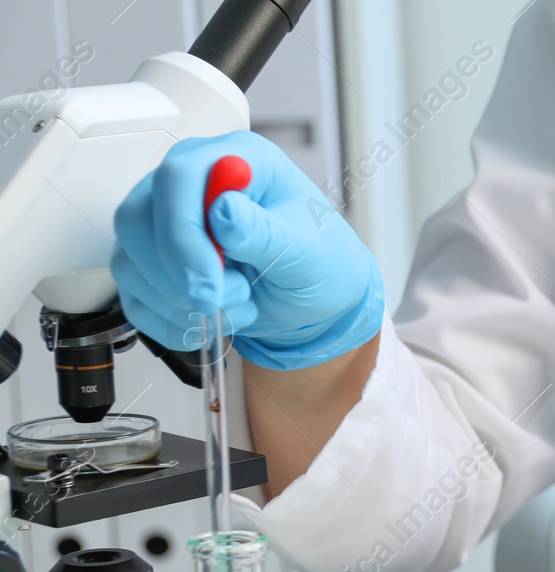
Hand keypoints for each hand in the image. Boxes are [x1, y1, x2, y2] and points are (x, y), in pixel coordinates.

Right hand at [112, 130, 382, 370]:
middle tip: (237, 297)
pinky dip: (171, 322)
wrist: (316, 300)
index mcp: (233, 160)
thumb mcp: (310, 249)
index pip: (177, 178)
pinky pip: (133, 297)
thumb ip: (266, 231)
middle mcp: (188, 185)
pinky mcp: (151, 264)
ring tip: (243, 304)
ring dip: (181, 302)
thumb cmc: (320, 262)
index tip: (210, 283)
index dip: (184, 234)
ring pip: (129, 260)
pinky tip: (215, 322)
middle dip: (181, 275)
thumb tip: (223, 211)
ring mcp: (162, 223)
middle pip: (137, 219)